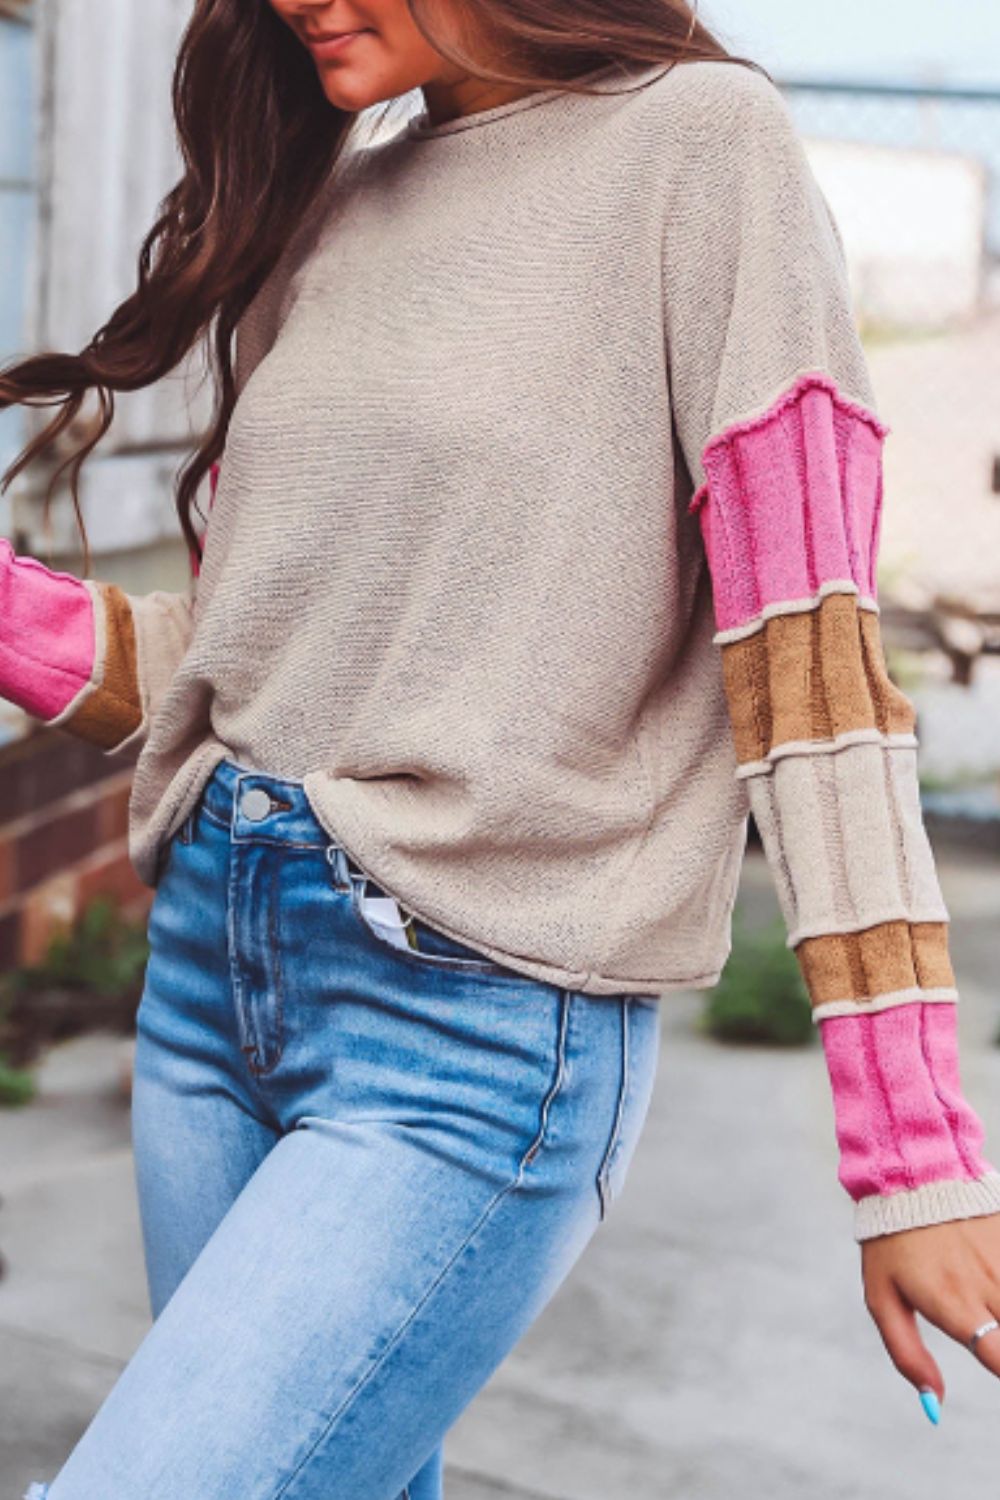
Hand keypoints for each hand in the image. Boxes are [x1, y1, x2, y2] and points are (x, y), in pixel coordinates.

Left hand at [861, 1212, 999, 1412]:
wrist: (912, 1175)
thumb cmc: (892, 1244)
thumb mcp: (882, 1298)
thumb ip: (906, 1354)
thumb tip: (932, 1407)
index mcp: (954, 1304)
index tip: (998, 1366)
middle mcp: (988, 1285)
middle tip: (991, 1341)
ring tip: (991, 1315)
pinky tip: (998, 1287)